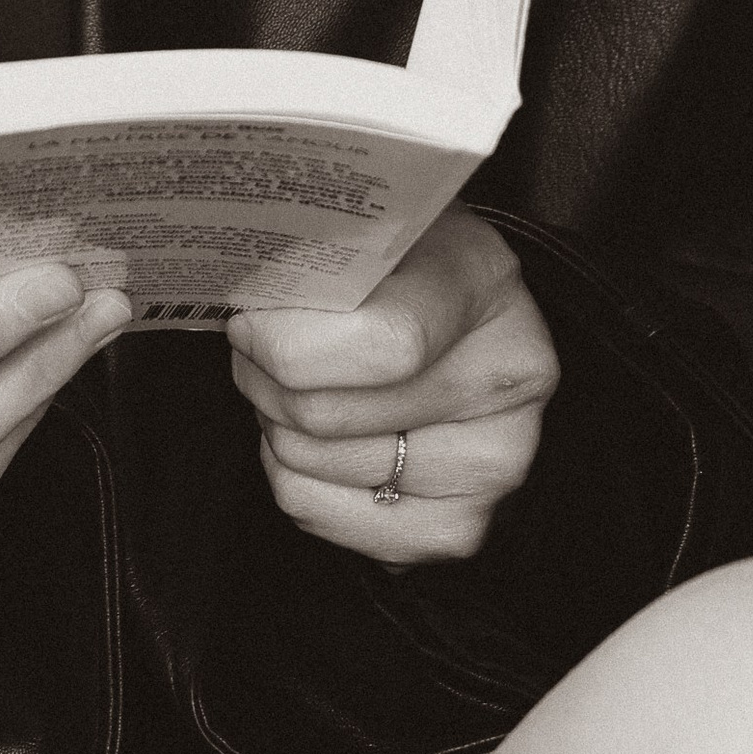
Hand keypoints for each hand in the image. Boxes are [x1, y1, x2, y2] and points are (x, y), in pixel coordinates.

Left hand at [228, 208, 557, 566]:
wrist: (456, 319)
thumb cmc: (396, 265)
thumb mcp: (368, 224)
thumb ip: (316, 251)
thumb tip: (244, 302)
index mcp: (483, 280)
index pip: (383, 343)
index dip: (290, 342)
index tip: (248, 320)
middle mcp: (508, 380)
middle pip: (330, 415)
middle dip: (265, 379)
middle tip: (255, 347)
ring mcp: (493, 465)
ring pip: (313, 465)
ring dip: (274, 424)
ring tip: (290, 384)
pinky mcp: (456, 529)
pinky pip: (318, 512)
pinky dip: (292, 475)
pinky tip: (315, 437)